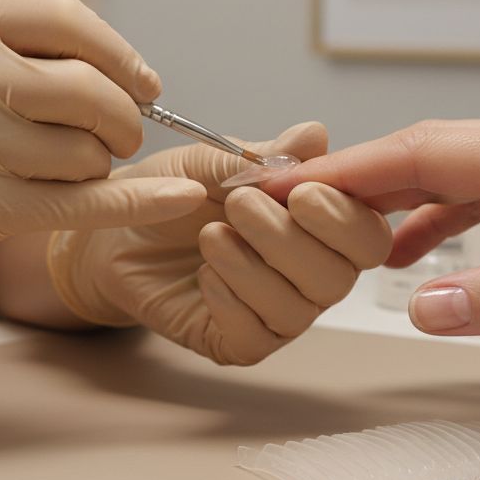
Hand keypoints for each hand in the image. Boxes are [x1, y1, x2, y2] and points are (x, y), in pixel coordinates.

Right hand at [0, 0, 203, 343]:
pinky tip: (176, 200)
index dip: (119, 52)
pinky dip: (136, 203)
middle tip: (119, 137)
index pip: (65, 18)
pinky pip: (78, 203)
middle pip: (88, 87)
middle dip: (123, 117)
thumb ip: (12, 53)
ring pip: (83, 152)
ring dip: (97, 168)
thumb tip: (118, 71)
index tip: (143, 83)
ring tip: (69, 173)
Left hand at [48, 122, 392, 364]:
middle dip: (289, 238)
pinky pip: (257, 335)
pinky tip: (205, 274)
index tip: (297, 191)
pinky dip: (231, 299)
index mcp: (320, 225)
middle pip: (340, 275)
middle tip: (239, 205)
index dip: (341, 215)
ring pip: (298, 307)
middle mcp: (311, 273)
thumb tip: (313, 135)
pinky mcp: (243, 344)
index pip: (367, 233)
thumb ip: (263, 156)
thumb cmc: (169, 195)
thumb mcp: (211, 161)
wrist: (113, 234)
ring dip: (252, 266)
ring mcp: (280, 313)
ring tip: (210, 234)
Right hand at [263, 116, 479, 336]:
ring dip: (412, 212)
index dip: (342, 169)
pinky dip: (470, 237)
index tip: (279, 181)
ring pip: (466, 182)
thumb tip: (425, 307)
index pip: (419, 155)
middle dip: (360, 183)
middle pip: (431, 157)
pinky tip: (467, 280)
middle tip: (295, 205)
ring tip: (362, 246)